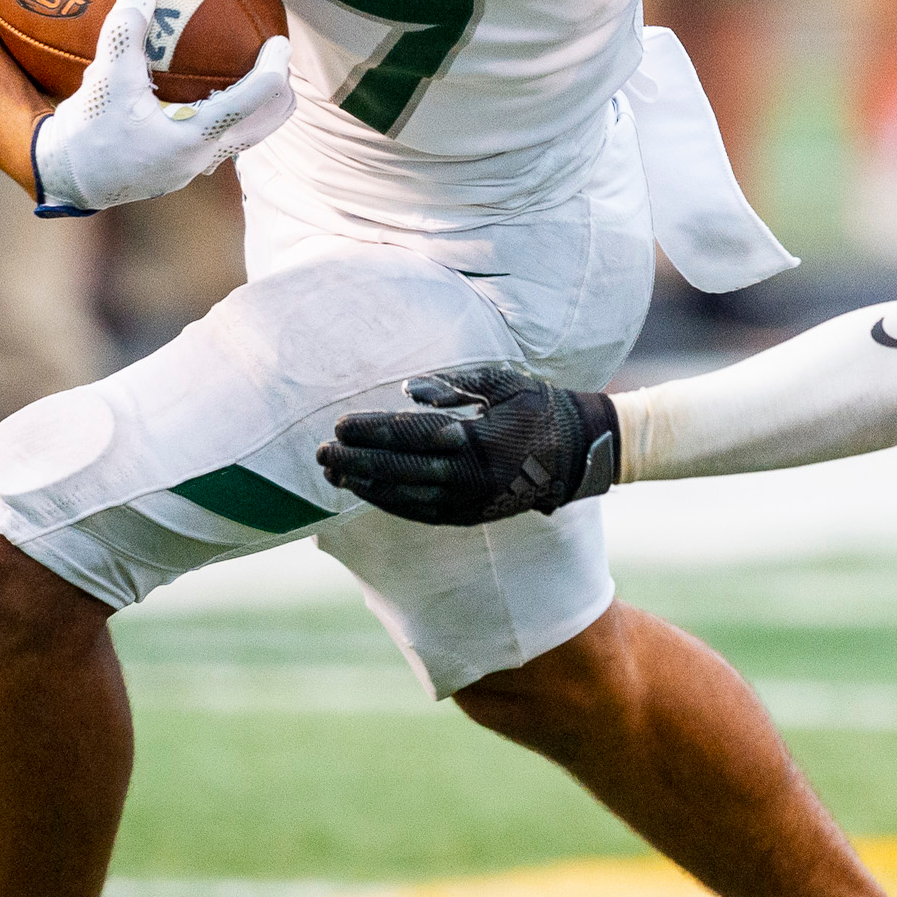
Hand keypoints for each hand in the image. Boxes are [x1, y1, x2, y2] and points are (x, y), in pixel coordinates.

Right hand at [30, 0, 292, 213]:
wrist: (68, 178)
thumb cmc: (88, 132)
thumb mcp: (105, 78)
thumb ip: (125, 33)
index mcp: (194, 137)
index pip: (252, 101)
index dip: (273, 68)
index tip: (281, 41)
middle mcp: (204, 156)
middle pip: (266, 123)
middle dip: (279, 91)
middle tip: (276, 57)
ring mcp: (196, 165)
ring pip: (249, 134)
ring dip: (259, 106)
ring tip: (254, 71)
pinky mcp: (183, 166)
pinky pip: (223, 138)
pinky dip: (231, 113)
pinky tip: (213, 90)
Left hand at [320, 366, 620, 524]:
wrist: (575, 452)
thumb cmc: (536, 406)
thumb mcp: (504, 381)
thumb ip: (456, 383)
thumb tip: (407, 391)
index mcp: (480, 438)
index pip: (413, 435)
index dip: (373, 431)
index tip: (340, 425)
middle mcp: (472, 475)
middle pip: (401, 470)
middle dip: (357, 463)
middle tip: (321, 455)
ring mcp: (472, 501)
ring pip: (407, 498)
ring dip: (367, 487)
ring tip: (334, 476)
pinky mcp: (472, 515)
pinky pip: (423, 513)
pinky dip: (391, 505)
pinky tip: (368, 493)